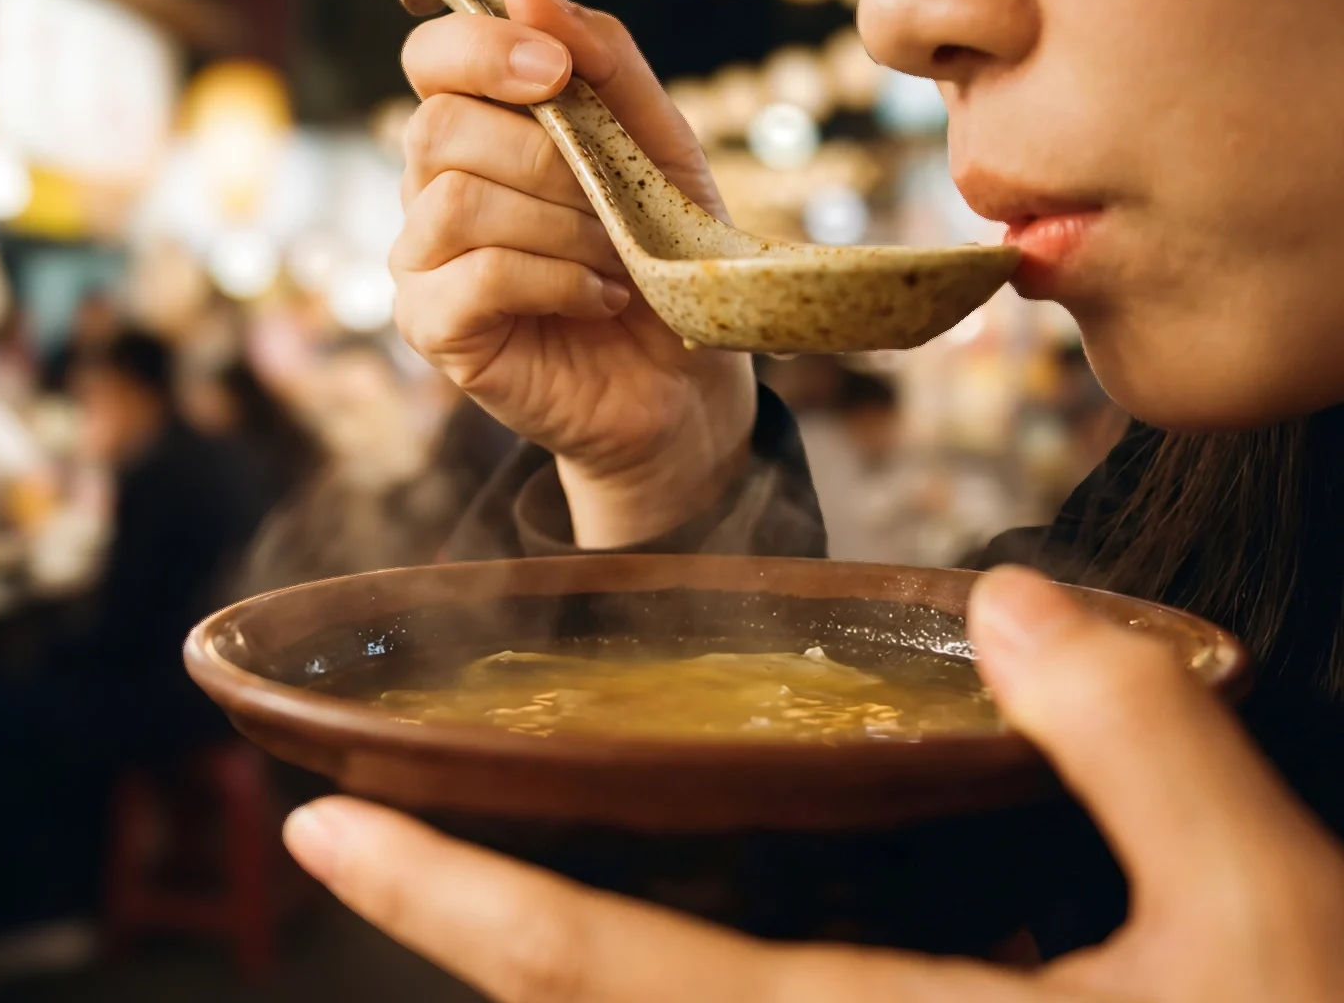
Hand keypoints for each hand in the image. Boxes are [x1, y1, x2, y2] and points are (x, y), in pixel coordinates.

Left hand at [285, 568, 1343, 1001]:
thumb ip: (1142, 747)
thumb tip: (1018, 604)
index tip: (322, 831)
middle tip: (372, 827)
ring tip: (492, 858)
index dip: (448, 897)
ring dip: (554, 951)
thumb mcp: (1271, 920)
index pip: (604, 970)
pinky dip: (657, 970)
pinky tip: (678, 917)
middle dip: (464, 923)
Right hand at [393, 0, 755, 547]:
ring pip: (455, 201)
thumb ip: (601, 61)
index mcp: (480, 135)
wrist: (685, 384)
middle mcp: (433, 191)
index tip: (559, 75)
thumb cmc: (665, 259)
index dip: (482, 49)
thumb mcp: (658, 146)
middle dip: (548, 159)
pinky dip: (554, 280)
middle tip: (614, 209)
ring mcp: (423, 264)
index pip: (432, 59)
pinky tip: (601, 299)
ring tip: (615, 260)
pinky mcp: (434, 330)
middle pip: (439, 128)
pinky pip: (474, 275)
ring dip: (560, 226)